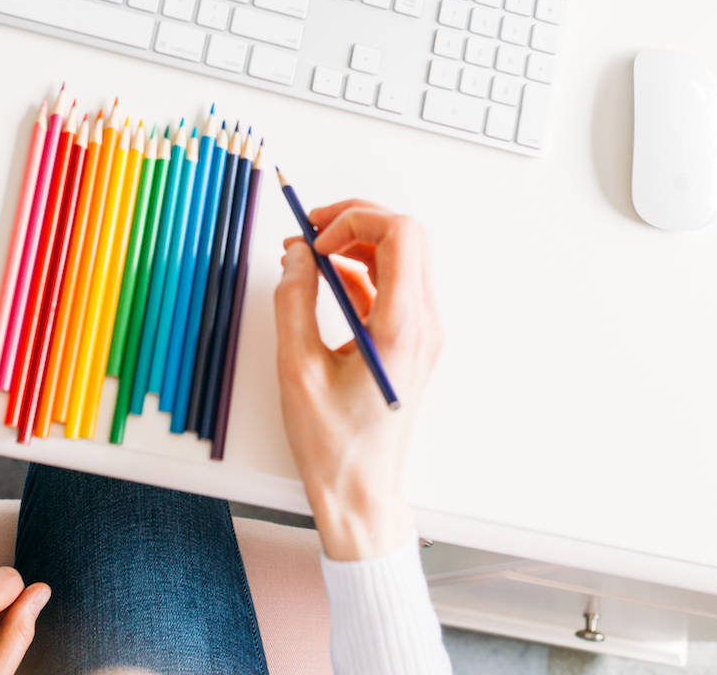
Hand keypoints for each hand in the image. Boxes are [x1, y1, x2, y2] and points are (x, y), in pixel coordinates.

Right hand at [274, 200, 442, 560]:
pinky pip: (393, 287)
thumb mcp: (297, 369)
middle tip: (309, 233)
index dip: (353, 220)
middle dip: (355, 222)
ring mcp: (422, 334)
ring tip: (309, 255)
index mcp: (402, 328)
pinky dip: (361, 272)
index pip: (400, 234)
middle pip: (406, 237)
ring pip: (402, 258)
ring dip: (356, 245)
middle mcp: (423, 325)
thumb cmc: (334, 446)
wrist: (362, 496)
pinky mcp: (412, 343)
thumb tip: (296, 255)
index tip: (314, 241)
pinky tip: (324, 281)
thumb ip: (293, 301)